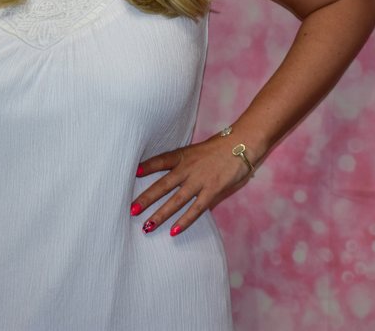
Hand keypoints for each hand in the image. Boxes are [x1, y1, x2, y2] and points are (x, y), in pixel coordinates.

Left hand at [131, 135, 254, 235]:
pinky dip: (185, 221)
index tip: (132, 173)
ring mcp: (200, 180)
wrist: (243, 144)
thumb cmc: (222, 148)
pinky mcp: (213, 190)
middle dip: (146, 198)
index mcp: (184, 155)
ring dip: (160, 214)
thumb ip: (186, 163)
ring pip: (176, 200)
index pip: (160, 160)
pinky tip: (173, 231)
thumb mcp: (198, 151)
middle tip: (131, 209)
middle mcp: (188, 168)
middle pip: (162, 185)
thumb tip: (172, 175)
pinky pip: (196, 209)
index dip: (146, 167)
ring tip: (147, 227)